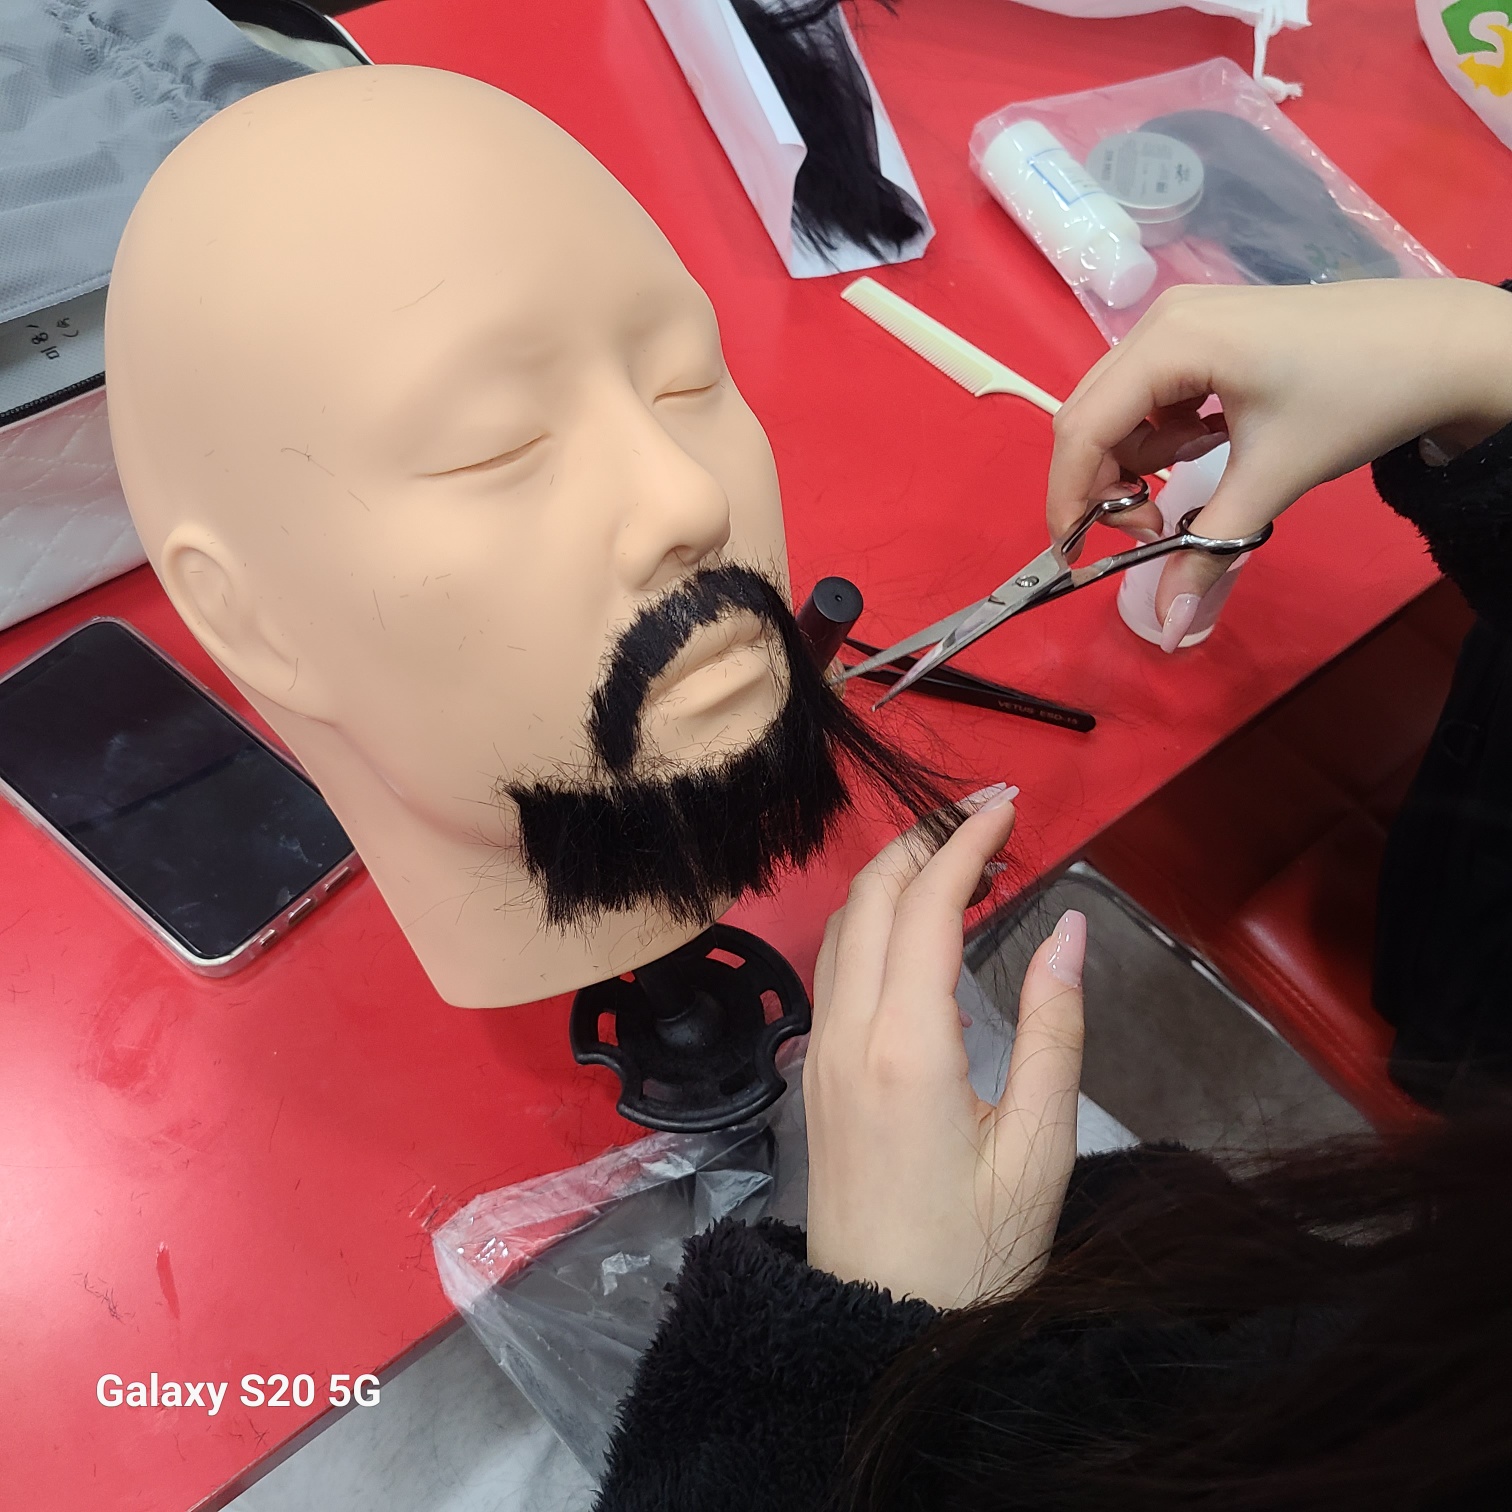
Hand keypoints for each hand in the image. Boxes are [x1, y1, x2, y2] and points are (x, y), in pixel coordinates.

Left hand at [803, 786, 1084, 1308]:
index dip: (966, 840)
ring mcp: (820, 1052)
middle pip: (869, 894)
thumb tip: (1070, 930)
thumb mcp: (1041, 1149)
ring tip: (962, 860)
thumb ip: (1054, 1030)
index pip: (926, 903)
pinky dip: (874, 918)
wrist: (882, 1332)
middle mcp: (846, 1032)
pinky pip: (834, 965)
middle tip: (989, 819)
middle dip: (923, 837)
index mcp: (905, 1046)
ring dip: (894, 874)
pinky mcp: (814, 1073)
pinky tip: (918, 926)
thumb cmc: (977, 1254)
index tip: (1010, 804)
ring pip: (842, 924)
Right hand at [1047, 279, 1511, 634]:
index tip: (1077, 556)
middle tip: (1147, 532)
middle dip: (1100, 485)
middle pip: (1088, 416)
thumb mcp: (1274, 479)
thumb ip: (1207, 550)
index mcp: (1170, 342)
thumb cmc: (1357, 397)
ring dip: (1134, 463)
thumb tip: (1169, 632)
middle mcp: (1161, 321)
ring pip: (1117, 408)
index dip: (1068, 499)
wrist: (1442, 344)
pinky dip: (1162, 436)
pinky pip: (1150, 394)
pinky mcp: (1202, 330)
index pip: (1083, 430)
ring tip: (1187, 490)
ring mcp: (1181, 320)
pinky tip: (1206, 448)